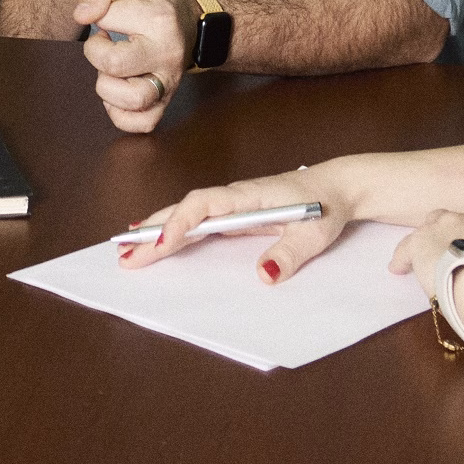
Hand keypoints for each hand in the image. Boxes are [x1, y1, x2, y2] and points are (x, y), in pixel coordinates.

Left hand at [74, 0, 200, 133]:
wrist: (192, 22)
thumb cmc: (154, 3)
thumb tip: (82, 15)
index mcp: (158, 19)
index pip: (106, 19)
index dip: (97, 15)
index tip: (109, 15)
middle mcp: (167, 53)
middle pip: (114, 65)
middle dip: (96, 53)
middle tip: (104, 43)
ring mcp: (169, 81)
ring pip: (132, 100)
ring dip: (108, 87)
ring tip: (112, 71)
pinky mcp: (166, 101)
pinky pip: (142, 123)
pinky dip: (121, 115)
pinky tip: (116, 94)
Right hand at [117, 160, 361, 280]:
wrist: (340, 188)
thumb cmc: (327, 206)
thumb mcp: (315, 233)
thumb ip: (290, 253)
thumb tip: (264, 275)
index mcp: (249, 195)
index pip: (204, 205)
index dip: (180, 224)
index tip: (161, 246)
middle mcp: (234, 196)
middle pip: (184, 209)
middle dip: (152, 232)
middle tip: (123, 255)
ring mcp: (232, 205)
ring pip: (186, 215)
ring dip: (156, 231)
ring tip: (126, 252)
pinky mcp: (235, 214)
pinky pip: (197, 222)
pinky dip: (173, 231)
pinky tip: (156, 243)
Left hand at [397, 208, 463, 315]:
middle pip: (459, 220)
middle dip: (453, 234)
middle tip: (450, 255)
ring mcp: (447, 226)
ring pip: (432, 227)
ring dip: (429, 242)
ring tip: (425, 259)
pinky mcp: (423, 241)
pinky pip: (407, 246)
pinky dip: (403, 257)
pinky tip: (399, 269)